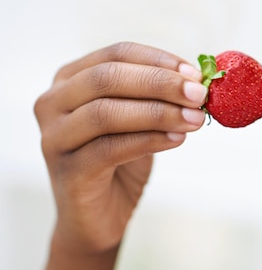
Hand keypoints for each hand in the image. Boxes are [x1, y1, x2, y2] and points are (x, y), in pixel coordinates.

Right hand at [34, 42, 207, 254]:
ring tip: (195, 119)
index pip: (117, 54)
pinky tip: (177, 139)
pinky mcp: (67, 171)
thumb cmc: (120, 158)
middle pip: (107, 78)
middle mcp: (53, 103)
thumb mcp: (139, 117)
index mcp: (70, 78)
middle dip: (160, 83)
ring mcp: (54, 138)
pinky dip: (149, 140)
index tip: (195, 74)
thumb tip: (198, 79)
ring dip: (159, 113)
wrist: (97, 215)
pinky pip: (110, 149)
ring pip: (106, 113)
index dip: (159, 60)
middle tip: (199, 94)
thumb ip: (158, 95)